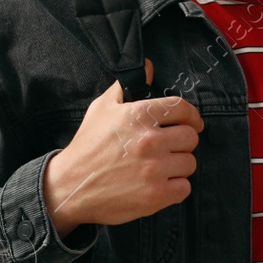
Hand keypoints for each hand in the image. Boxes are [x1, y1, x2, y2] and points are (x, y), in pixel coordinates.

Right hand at [41, 58, 204, 237]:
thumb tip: (148, 67)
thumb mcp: (102, 109)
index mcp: (139, 116)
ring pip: (190, 163)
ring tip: (159, 168)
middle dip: (181, 143)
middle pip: (190, 137)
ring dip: (178, 166)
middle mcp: (149, 140)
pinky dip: (175, 188)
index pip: (182, 108)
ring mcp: (154, 169)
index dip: (192, 116)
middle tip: (167, 148)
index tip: (192, 123)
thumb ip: (126, 86)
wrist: (69, 187)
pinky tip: (159, 185)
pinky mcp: (156, 194)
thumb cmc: (87, 147)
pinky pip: (184, 188)